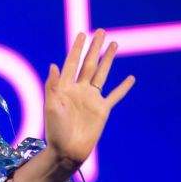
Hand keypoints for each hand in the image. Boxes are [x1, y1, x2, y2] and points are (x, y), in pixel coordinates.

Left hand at [43, 28, 135, 168]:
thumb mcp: (50, 106)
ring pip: (102, 74)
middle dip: (95, 48)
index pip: (72, 63)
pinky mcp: (102, 109)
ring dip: (108, 59)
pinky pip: (115, 95)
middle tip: (101, 31)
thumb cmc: (55, 130)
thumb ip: (52, 85)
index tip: (82, 34)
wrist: (67, 150)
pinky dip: (123, 87)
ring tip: (114, 44)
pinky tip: (130, 77)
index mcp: (65, 87)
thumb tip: (54, 65)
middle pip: (89, 63)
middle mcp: (79, 89)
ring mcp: (92, 98)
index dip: (77, 48)